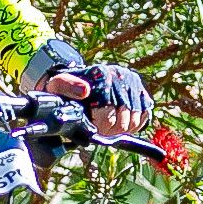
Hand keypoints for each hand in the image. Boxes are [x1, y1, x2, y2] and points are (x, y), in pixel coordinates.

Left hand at [23, 39, 151, 129]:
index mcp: (102, 74)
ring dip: (121, 128)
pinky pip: (144, 116)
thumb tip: (85, 90)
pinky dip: (133, 124)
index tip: (91, 127)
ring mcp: (133, 84)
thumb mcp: (58, 85)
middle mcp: (122, 76)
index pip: (108, 113)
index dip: (99, 126)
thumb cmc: (66, 87)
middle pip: (123, 120)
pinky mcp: (141, 91)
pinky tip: (119, 121)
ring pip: (136, 120)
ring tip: (107, 125)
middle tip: (99, 129)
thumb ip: (67, 86)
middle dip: (110, 129)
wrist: (79, 81)